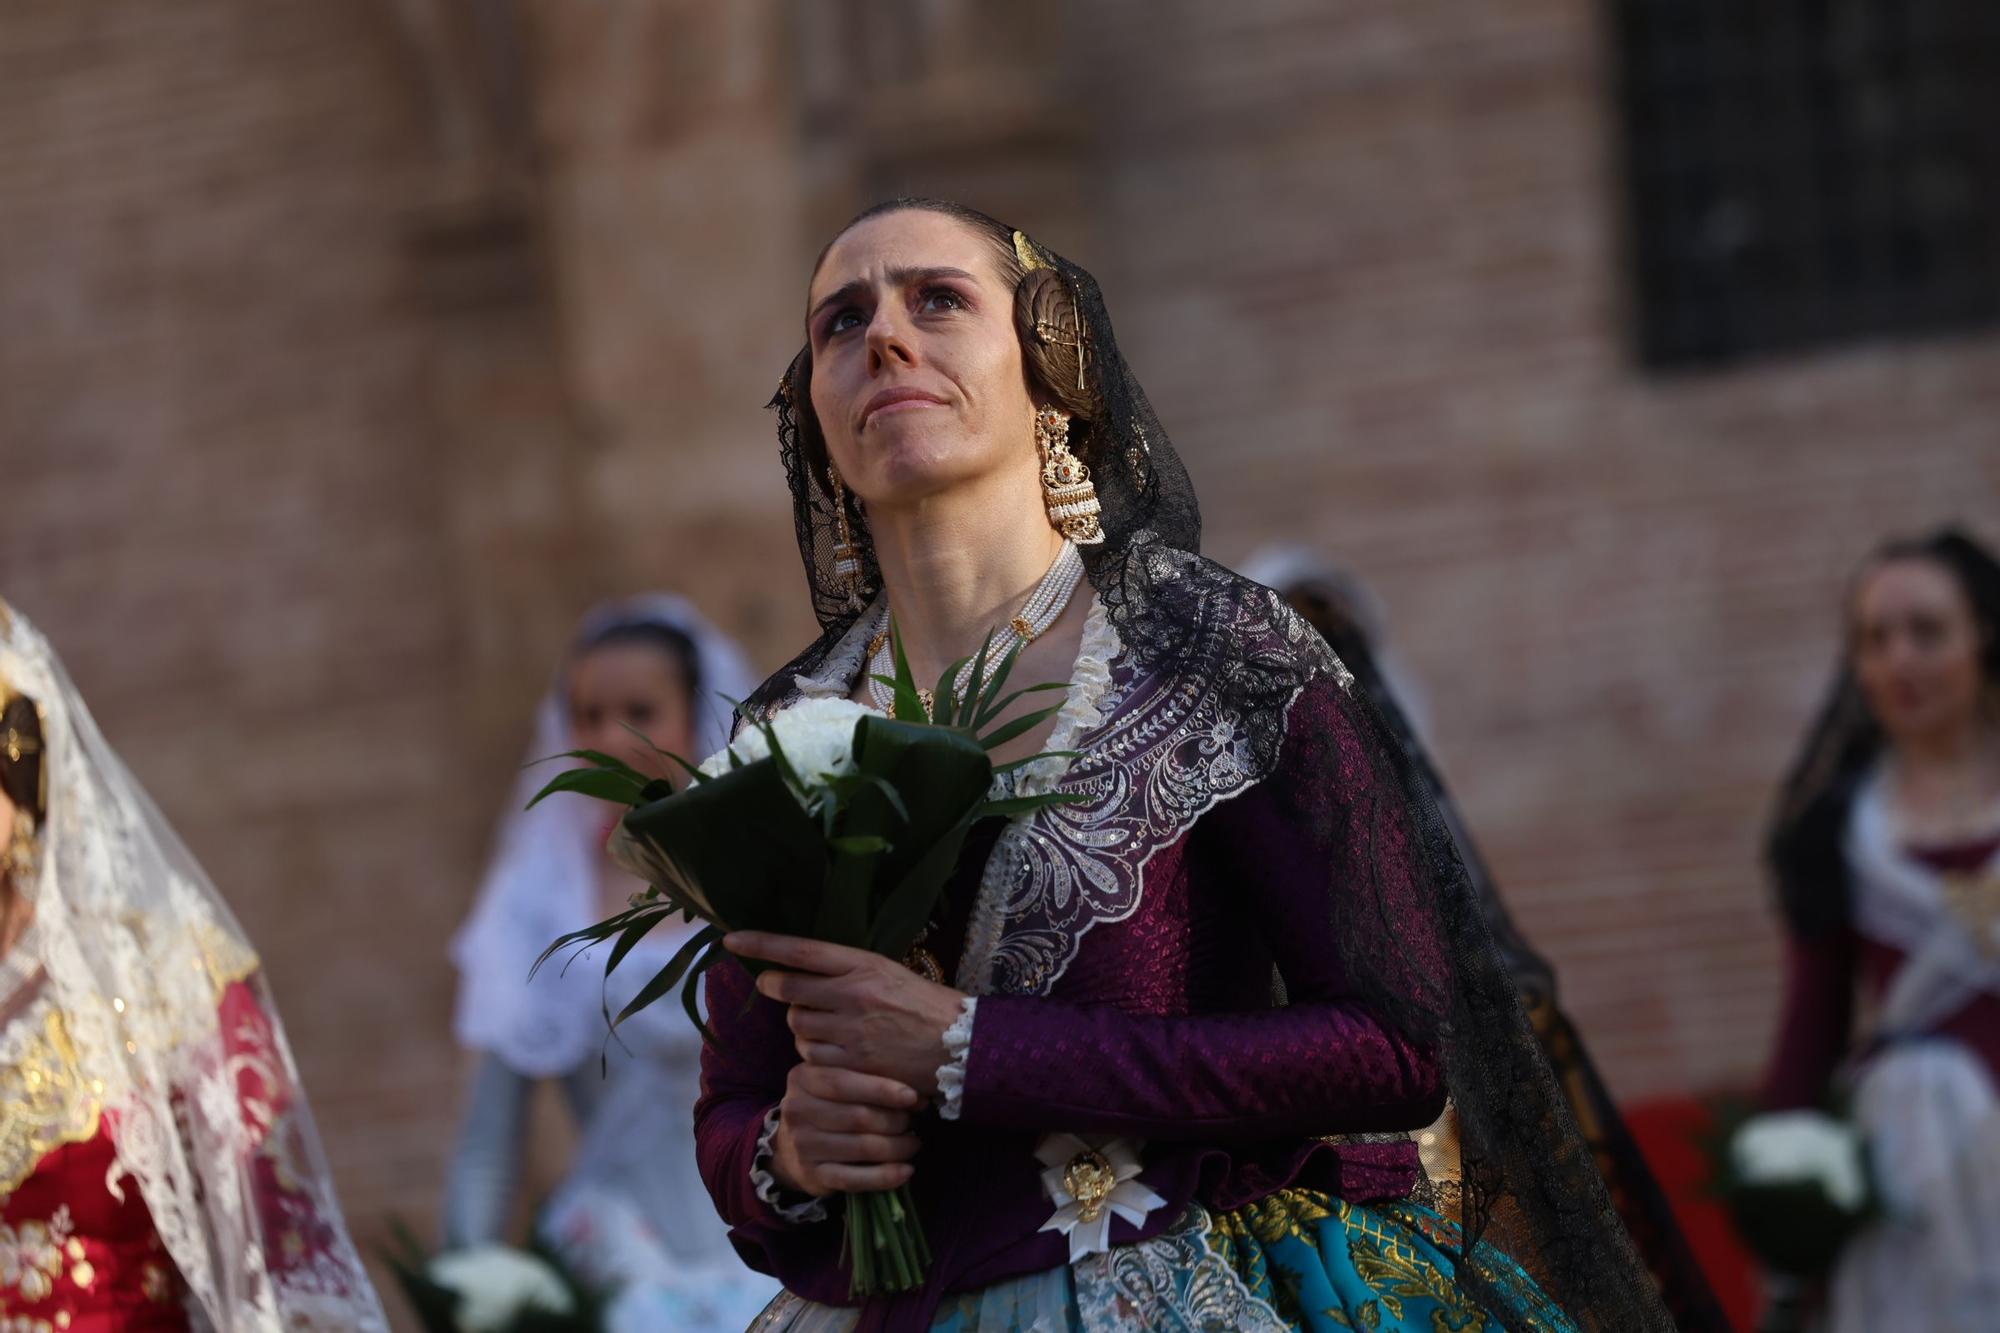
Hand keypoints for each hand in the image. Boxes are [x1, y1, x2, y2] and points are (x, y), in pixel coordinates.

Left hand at [726, 932, 967, 1097]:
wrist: (957, 1044)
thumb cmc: (922, 1005)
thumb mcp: (887, 971)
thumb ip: (844, 969)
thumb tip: (797, 967)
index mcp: (863, 964)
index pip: (801, 949)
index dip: (762, 943)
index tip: (732, 940)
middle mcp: (853, 994)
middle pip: (788, 990)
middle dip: (774, 988)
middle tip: (772, 986)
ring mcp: (851, 1030)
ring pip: (797, 1025)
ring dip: (802, 1025)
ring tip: (827, 1026)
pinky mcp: (852, 1062)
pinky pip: (811, 1057)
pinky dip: (815, 1054)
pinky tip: (836, 1051)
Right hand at [768, 1062, 919, 1197]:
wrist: (791, 1145)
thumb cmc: (826, 1105)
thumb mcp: (835, 1081)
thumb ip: (865, 1077)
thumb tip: (914, 1094)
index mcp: (803, 1079)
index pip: (843, 1083)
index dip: (880, 1089)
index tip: (911, 1096)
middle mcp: (798, 1111)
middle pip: (857, 1116)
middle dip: (894, 1120)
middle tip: (914, 1121)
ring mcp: (803, 1145)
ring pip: (861, 1147)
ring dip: (897, 1147)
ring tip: (913, 1143)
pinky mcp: (812, 1175)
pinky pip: (854, 1179)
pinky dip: (885, 1176)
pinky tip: (906, 1171)